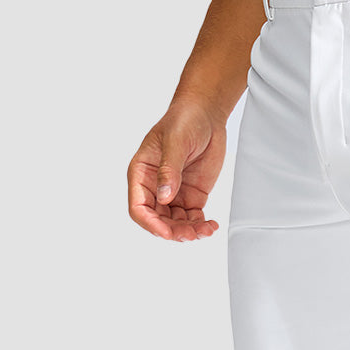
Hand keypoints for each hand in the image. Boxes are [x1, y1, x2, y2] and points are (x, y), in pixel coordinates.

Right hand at [127, 99, 225, 241]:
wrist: (206, 115)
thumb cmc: (184, 121)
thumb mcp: (175, 142)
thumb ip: (169, 170)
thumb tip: (164, 196)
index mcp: (141, 174)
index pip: (139, 207)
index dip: (150, 224)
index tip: (167, 233)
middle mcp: (154, 187)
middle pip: (158, 220)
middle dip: (174, 231)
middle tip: (192, 234)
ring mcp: (173, 193)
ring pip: (176, 223)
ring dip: (189, 231)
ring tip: (206, 230)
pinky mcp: (191, 196)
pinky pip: (192, 218)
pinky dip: (201, 225)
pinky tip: (211, 226)